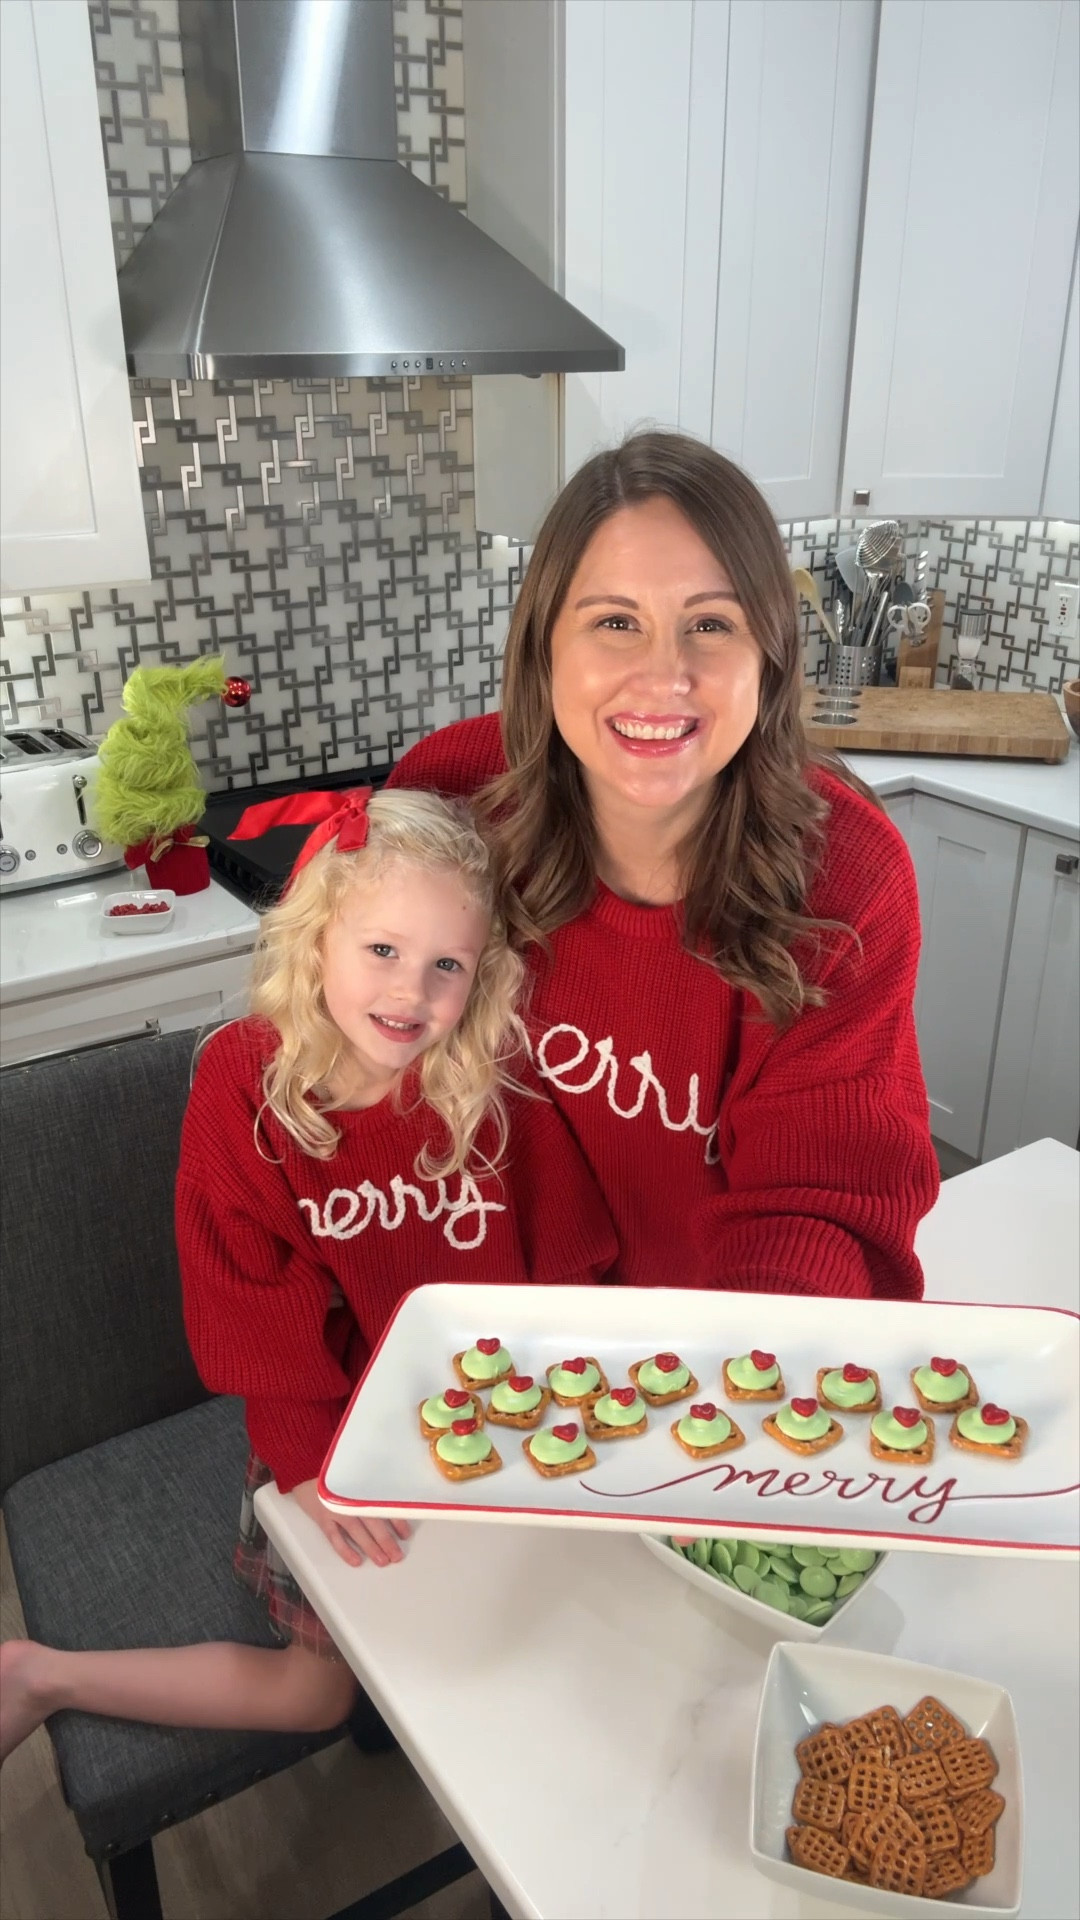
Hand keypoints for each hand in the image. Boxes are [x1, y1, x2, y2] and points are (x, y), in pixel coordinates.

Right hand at [290, 1477, 410, 1568]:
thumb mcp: (357, 1474)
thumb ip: (372, 1487)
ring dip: (370, 1547)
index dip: (396, 1520)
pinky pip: (334, 1537)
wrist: (305, 1469)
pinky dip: (345, 1550)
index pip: (383, 1505)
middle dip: (386, 1540)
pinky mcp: (322, 1518)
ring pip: (356, 1531)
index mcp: (362, 1486)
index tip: (406, 1534)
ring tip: (383, 1561)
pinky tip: (356, 1560)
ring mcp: (335, 1509)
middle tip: (397, 1556)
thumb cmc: (336, 1474)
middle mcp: (350, 1498)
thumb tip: (395, 1503)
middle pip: (373, 1521)